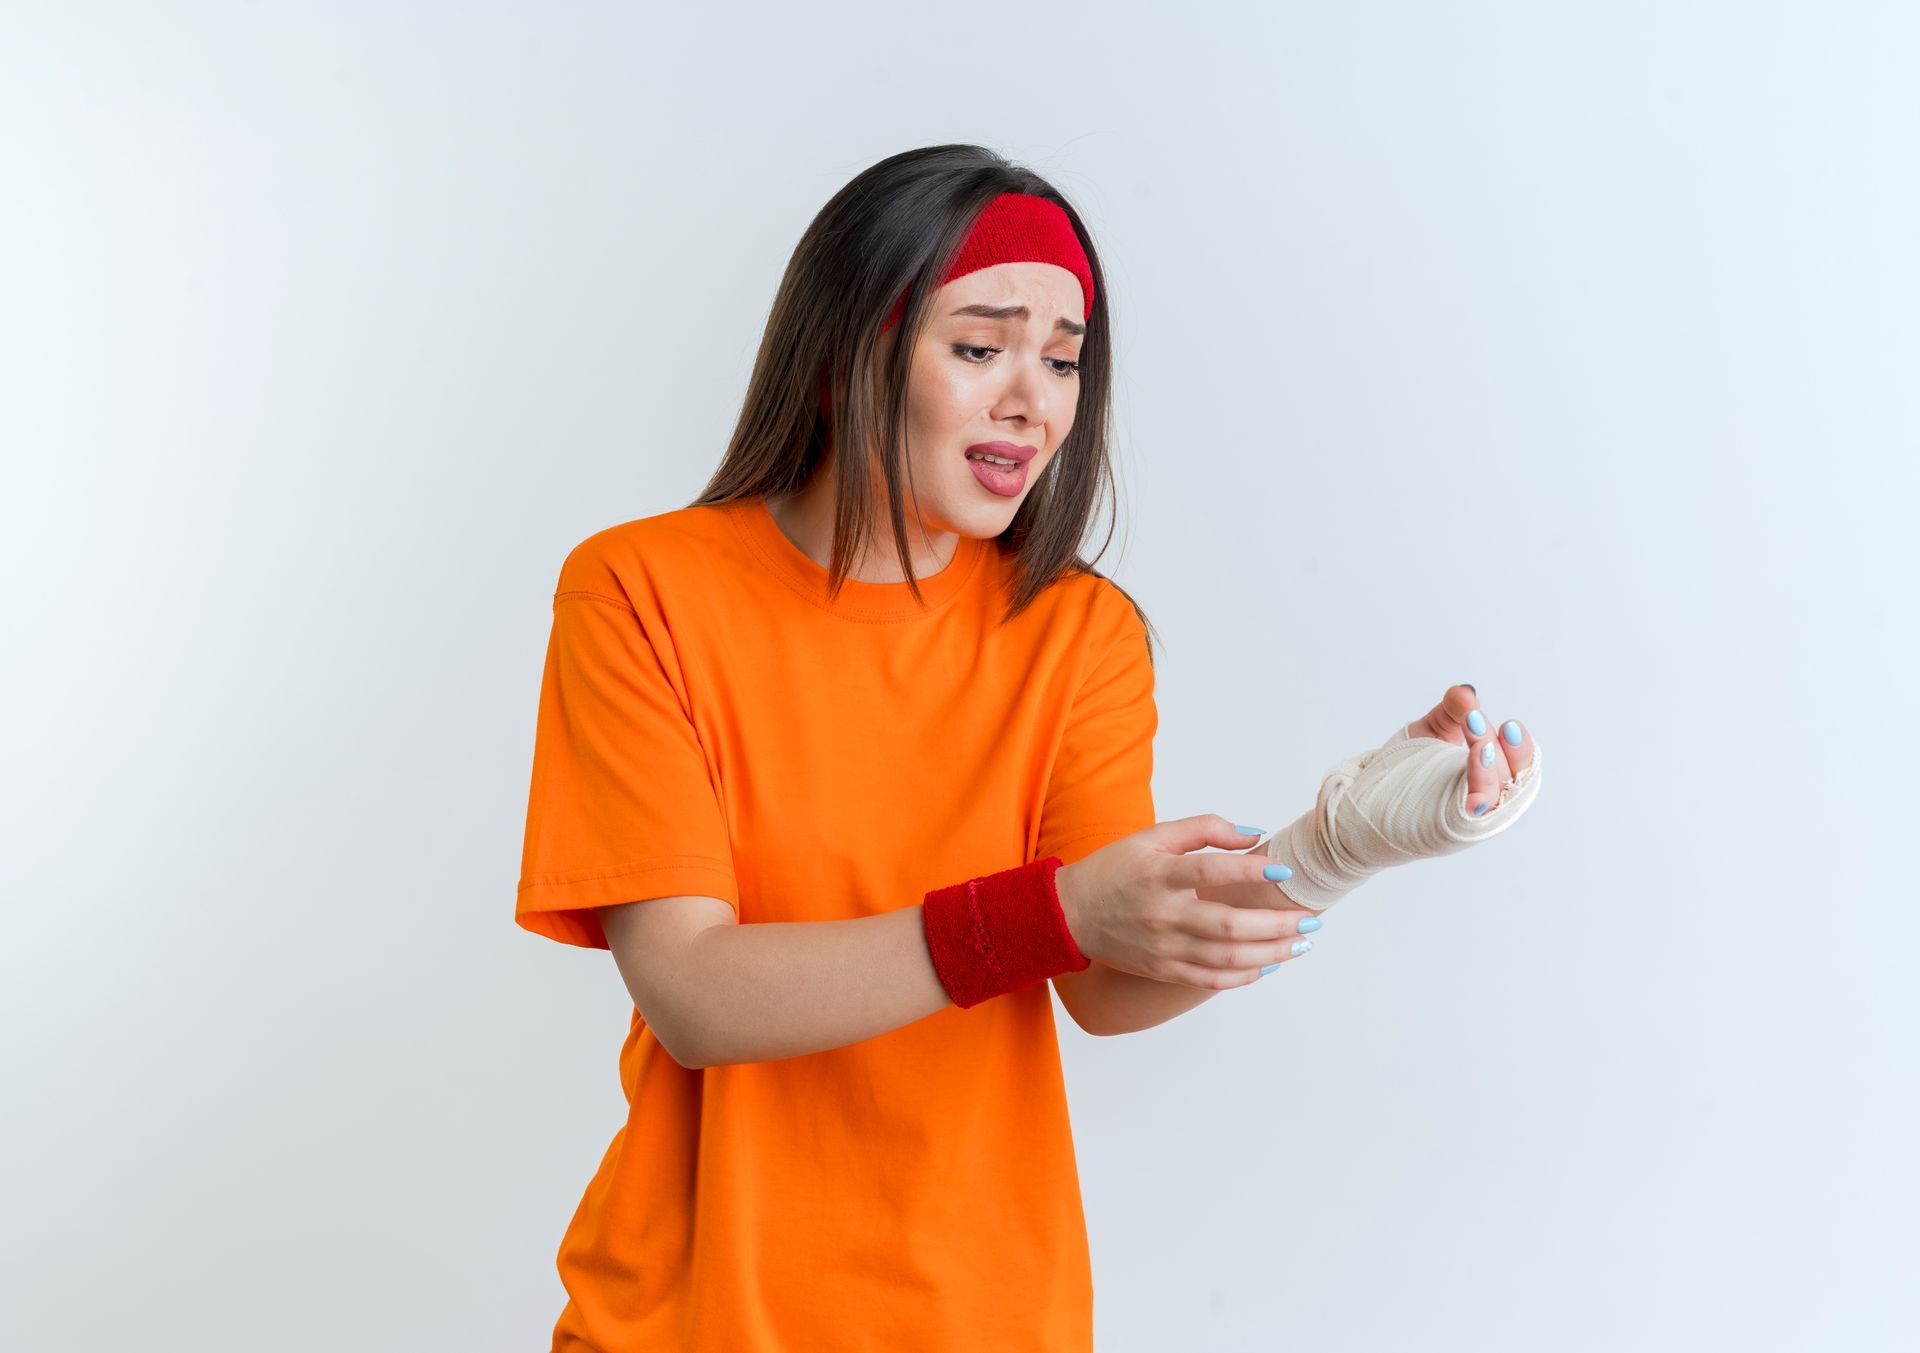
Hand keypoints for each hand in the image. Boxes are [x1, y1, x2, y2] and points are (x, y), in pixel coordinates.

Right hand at [1054, 815, 1320, 989]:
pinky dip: (1243, 977)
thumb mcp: (1152, 837)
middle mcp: (1162, 915)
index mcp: (1159, 874)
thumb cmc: (1114, 870)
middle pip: (1227, 926)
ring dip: (1270, 954)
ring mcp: (1163, 948)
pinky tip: (1268, 965)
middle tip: (1310, 919)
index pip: (1210, 871)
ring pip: (1225, 959)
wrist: (1070, 913)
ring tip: (1301, 944)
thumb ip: (1204, 829)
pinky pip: (1210, 980)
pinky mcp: (1163, 970)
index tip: (1283, 869)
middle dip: (1276, 926)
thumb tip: (1253, 834)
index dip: (1249, 869)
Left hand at [1408, 683, 1536, 816]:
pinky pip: (1468, 819)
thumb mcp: (1434, 728)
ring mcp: (1469, 814)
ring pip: (1492, 799)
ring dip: (1488, 773)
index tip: (1510, 725)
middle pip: (1508, 777)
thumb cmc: (1413, 765)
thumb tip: (1464, 692)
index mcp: (1494, 774)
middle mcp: (1489, 798)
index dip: (1521, 748)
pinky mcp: (1448, 828)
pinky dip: (1474, 804)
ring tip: (1482, 747)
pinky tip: (1474, 796)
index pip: (1522, 765)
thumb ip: (1452, 710)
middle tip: (1477, 722)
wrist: (1375, 796)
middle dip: (1496, 747)